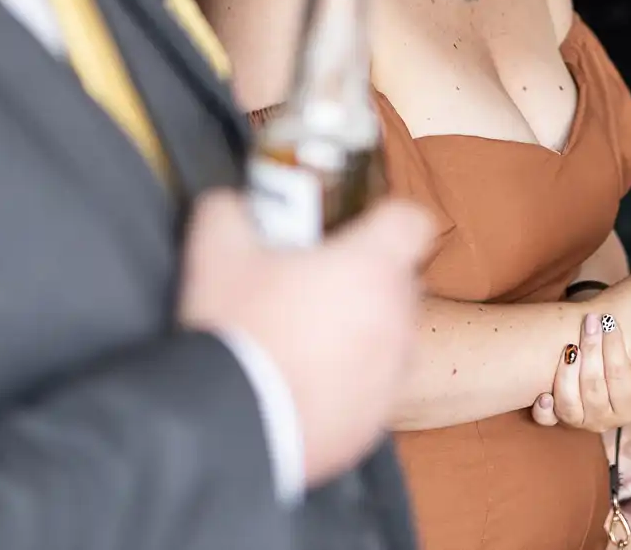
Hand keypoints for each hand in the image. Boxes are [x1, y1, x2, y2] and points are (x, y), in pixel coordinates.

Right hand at [178, 190, 433, 486]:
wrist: (228, 427)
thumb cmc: (236, 331)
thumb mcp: (217, 251)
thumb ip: (230, 210)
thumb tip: (232, 203)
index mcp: (372, 265)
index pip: (413, 221)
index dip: (386, 220)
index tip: (354, 231)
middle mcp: (396, 316)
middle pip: (399, 280)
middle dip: (366, 278)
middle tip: (315, 286)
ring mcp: (392, 372)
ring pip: (390, 335)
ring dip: (360, 331)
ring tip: (307, 340)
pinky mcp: (377, 420)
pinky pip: (373, 387)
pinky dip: (350, 382)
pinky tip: (305, 384)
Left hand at [529, 310, 630, 432]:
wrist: (603, 384)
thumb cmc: (625, 372)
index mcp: (628, 408)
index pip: (622, 379)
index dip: (615, 349)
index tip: (610, 321)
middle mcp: (603, 419)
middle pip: (594, 387)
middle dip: (592, 350)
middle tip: (590, 322)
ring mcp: (578, 421)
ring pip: (569, 402)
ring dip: (567, 372)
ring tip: (569, 346)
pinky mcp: (556, 420)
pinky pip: (547, 420)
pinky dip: (544, 409)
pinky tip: (543, 393)